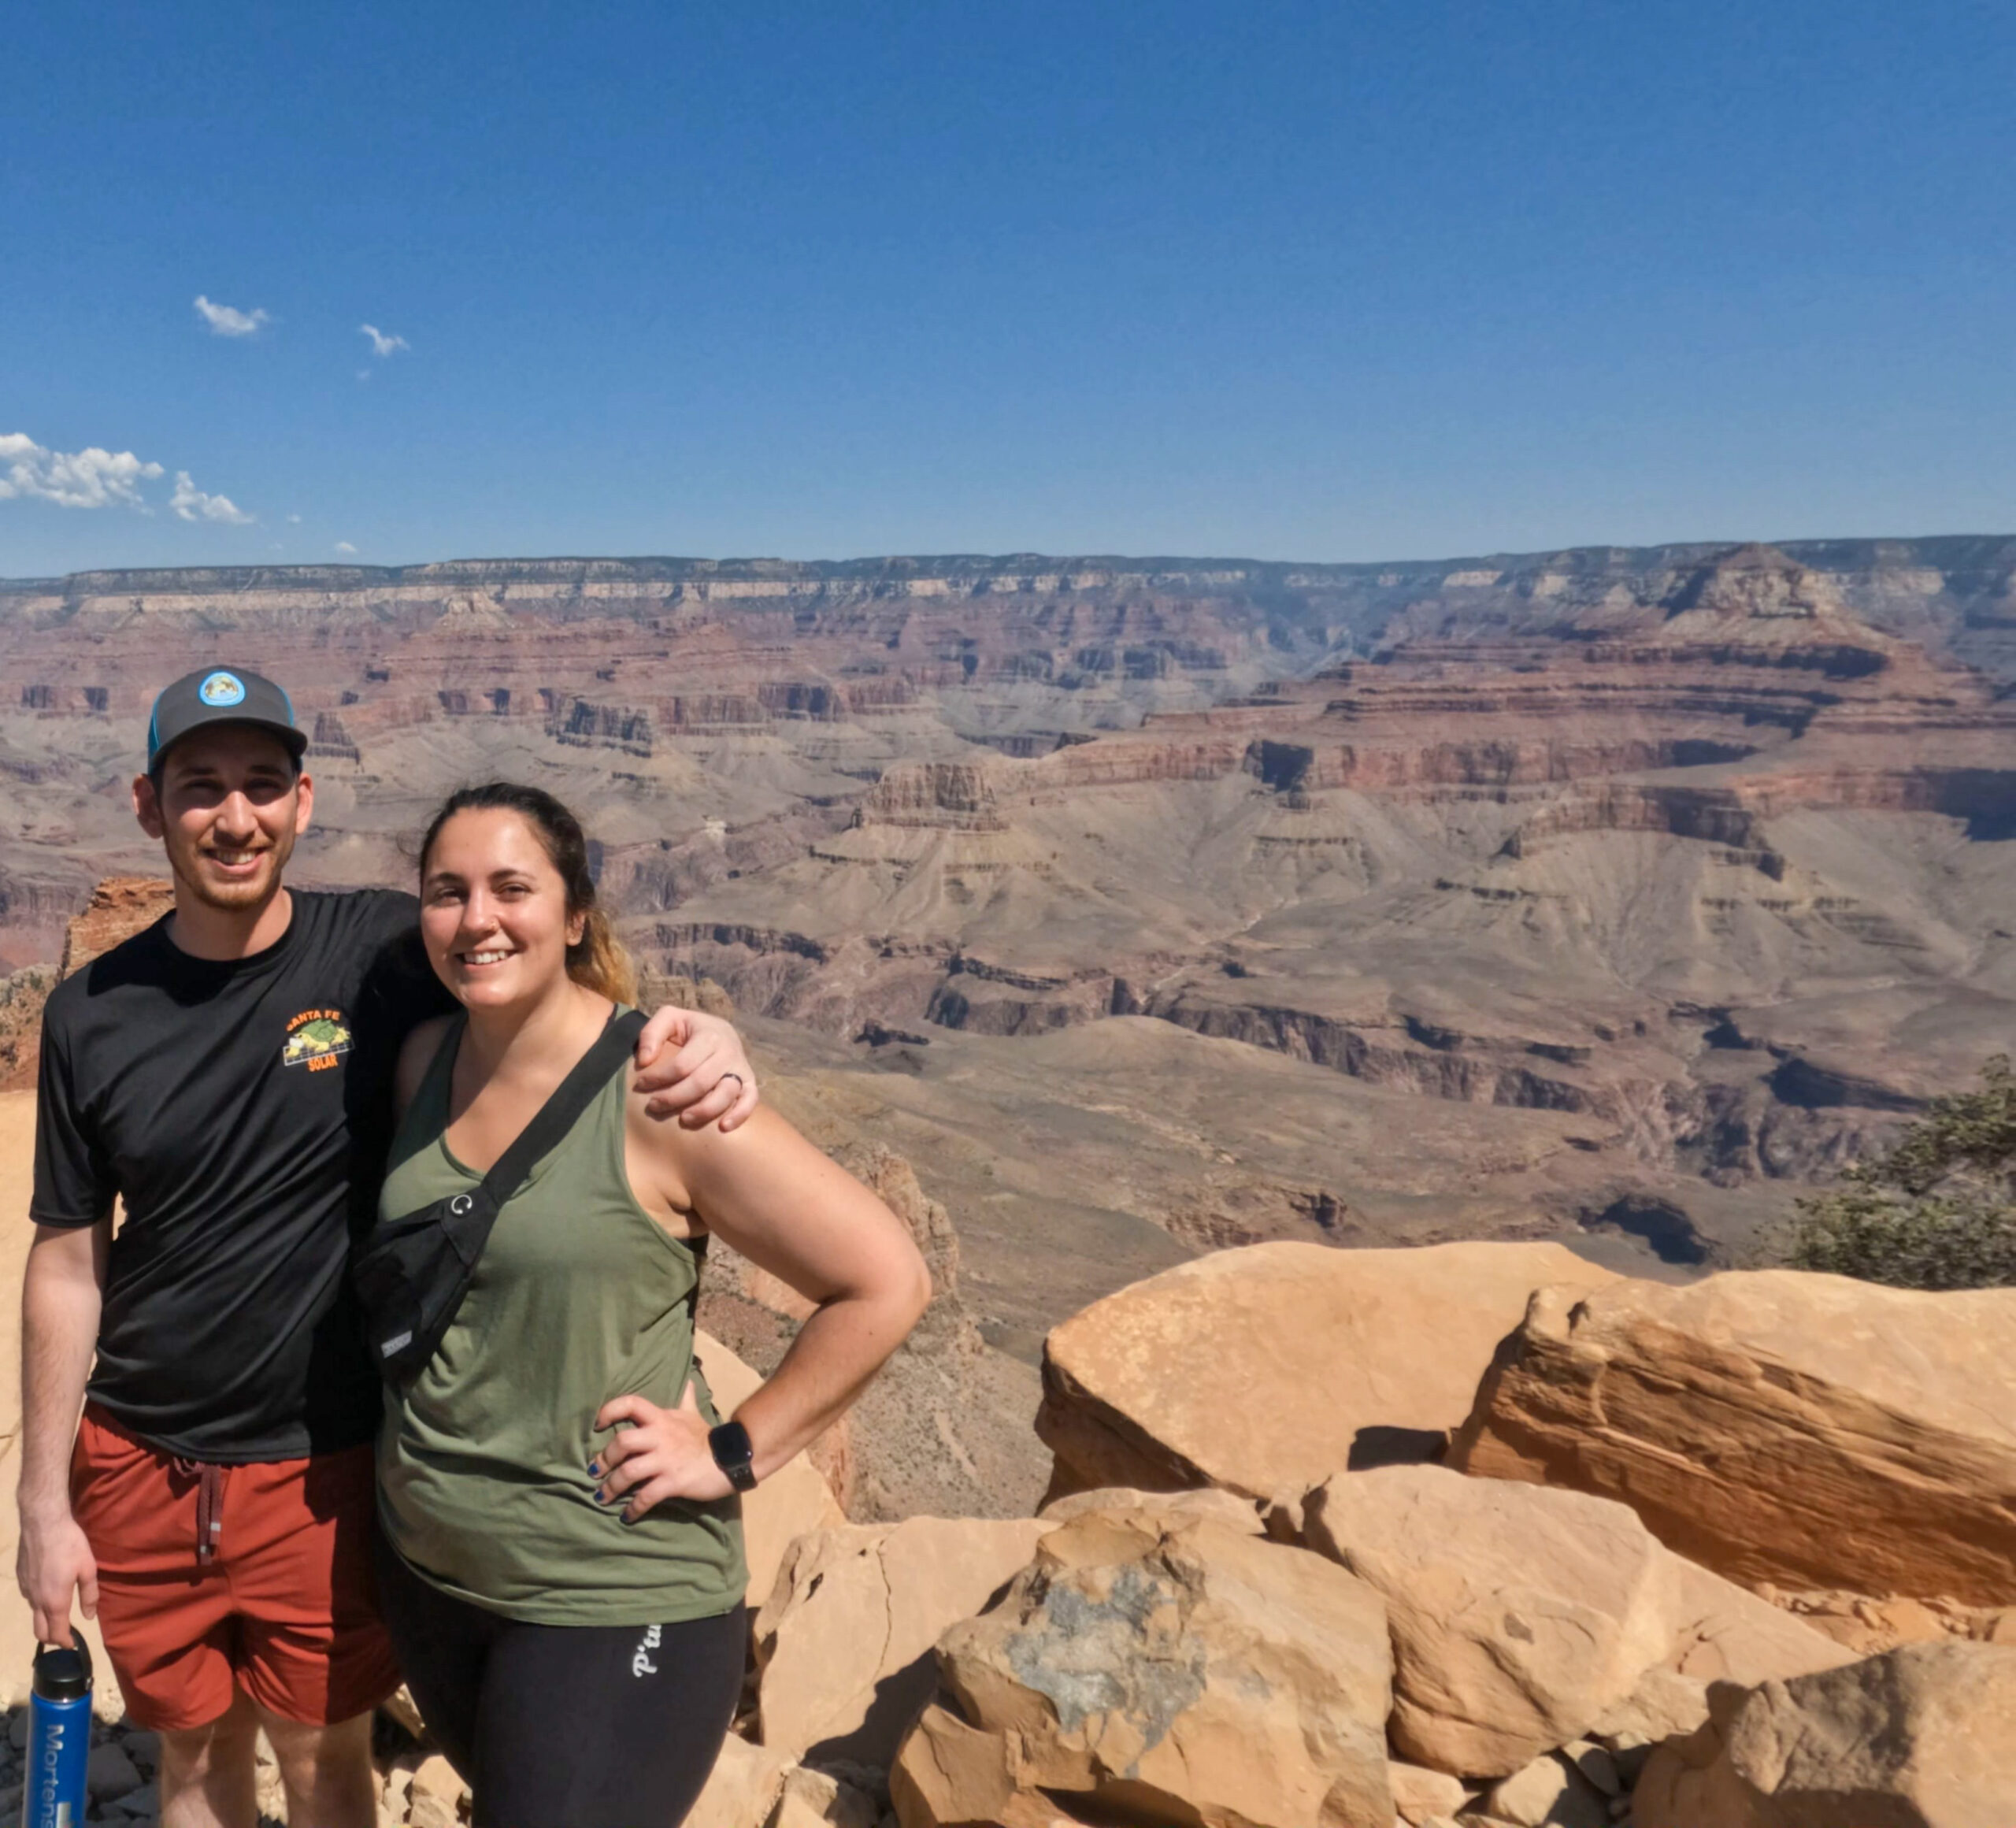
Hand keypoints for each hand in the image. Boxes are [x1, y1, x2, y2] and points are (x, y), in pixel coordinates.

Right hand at [17, 1508, 96, 1647]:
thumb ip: (89, 1595)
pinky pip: (29, 1599)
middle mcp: (36, 1601)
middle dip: (52, 1638)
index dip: (65, 1642)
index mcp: (55, 1602)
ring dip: (45, 1619)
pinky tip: (49, 1590)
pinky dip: (38, 1603)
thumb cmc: (70, 1545)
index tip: (72, 1644)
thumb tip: (89, 1617)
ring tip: (60, 1612)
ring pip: (33, 1615)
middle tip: (65, 1634)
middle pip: (40, 1632)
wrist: (42, 1524)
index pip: (57, 1633)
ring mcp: (25, 1591)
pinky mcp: (20, 1579)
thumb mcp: (88, 1569)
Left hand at [590, 1384, 731, 1519]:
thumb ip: (686, 1400)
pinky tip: (627, 1516)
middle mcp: (660, 1437)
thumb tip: (688, 1382)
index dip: (609, 1411)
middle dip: (604, 1459)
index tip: (597, 1424)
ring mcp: (666, 1460)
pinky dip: (633, 1509)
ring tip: (602, 1498)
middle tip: (595, 1472)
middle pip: (622, 1442)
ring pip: (628, 1473)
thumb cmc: (707, 1438)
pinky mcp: (673, 1482)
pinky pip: (646, 1497)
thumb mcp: (693, 1415)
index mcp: (661, 1419)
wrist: (732, 1458)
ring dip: (611, 1487)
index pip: (631, 1404)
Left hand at [633, 1008, 758, 1131]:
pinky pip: (750, 1100)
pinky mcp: (749, 1082)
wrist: (719, 1030)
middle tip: (654, 1105)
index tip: (641, 1084)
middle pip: (701, 1082)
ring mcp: (741, 1068)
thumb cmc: (689, 1029)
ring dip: (703, 1111)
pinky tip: (723, 1127)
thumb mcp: (669, 1019)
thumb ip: (652, 1033)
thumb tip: (644, 1061)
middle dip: (673, 1098)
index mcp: (709, 1035)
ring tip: (683, 1119)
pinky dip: (740, 1114)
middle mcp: (728, 1051)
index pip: (682, 1064)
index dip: (659, 1077)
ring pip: (725, 1094)